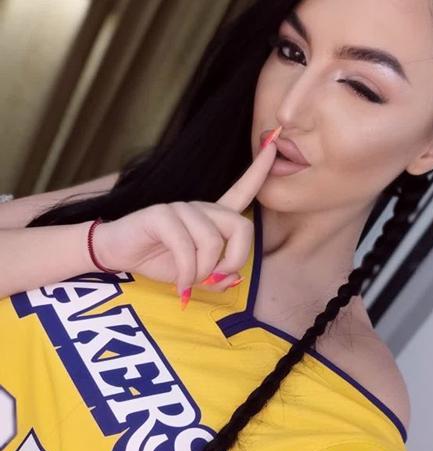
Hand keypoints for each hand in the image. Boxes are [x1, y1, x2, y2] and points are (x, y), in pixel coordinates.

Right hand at [92, 127, 280, 304]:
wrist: (117, 254)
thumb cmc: (158, 259)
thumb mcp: (195, 275)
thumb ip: (217, 277)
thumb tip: (234, 277)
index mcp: (212, 217)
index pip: (242, 190)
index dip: (259, 170)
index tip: (275, 145)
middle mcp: (200, 208)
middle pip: (241, 226)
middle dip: (235, 260)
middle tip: (216, 277)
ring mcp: (181, 208)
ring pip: (212, 241)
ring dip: (204, 271)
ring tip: (190, 281)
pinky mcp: (161, 214)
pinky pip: (186, 247)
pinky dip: (187, 273)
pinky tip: (180, 284)